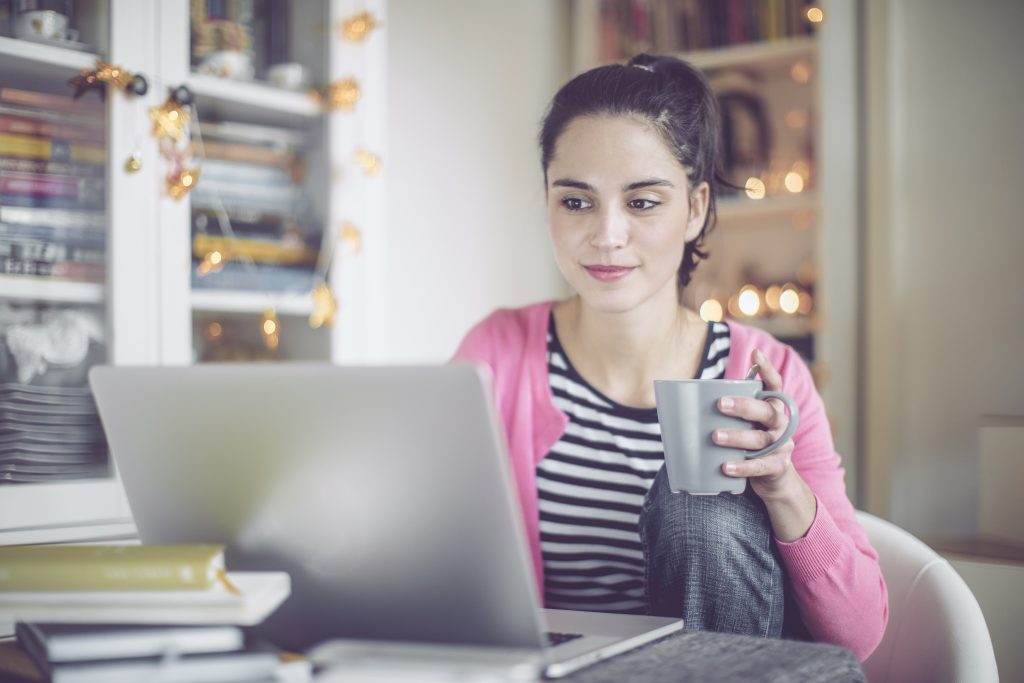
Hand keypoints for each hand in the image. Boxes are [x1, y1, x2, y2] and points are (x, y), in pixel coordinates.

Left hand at [712, 349, 802, 503]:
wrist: (774, 479)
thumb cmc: (749, 443)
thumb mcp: (743, 424)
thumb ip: (725, 412)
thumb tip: (678, 401)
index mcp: (771, 408)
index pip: (774, 384)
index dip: (767, 369)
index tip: (755, 353)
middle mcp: (780, 423)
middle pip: (766, 411)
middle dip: (744, 406)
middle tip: (720, 404)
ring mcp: (781, 446)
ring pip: (760, 439)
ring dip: (737, 437)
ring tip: (716, 436)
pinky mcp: (777, 467)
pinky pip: (760, 466)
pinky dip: (743, 466)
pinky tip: (726, 466)